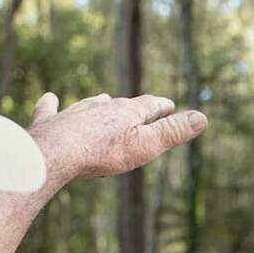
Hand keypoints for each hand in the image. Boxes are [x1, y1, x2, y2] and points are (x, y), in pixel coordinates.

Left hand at [28, 92, 206, 184]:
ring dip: (99, 104)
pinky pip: (51, 108)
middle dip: (131, 107)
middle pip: (119, 104)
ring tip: (103, 101)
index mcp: (125, 112)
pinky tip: (50, 98)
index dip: (160, 107)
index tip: (169, 105)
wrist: (56, 154)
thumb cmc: (102, 154)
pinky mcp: (51, 122)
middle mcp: (100, 106)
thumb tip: (203, 117)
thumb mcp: (145, 146)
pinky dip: (52, 104)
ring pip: (90, 104)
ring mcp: (74, 112)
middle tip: (138, 107)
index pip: (149, 105)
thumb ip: (172, 132)